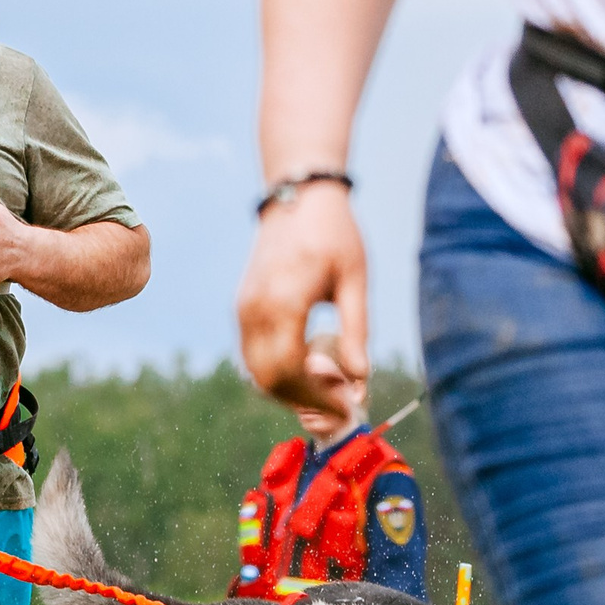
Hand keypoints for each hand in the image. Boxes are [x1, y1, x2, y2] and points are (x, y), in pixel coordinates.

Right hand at [238, 183, 368, 409]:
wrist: (298, 197)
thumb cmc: (334, 234)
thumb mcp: (355, 281)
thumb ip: (356, 332)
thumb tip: (361, 380)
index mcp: (285, 302)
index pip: (292, 370)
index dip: (318, 397)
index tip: (345, 407)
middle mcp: (255, 309)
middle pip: (269, 378)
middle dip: (303, 400)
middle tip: (337, 405)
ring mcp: (244, 308)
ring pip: (256, 371)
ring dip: (287, 390)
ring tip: (324, 390)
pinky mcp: (242, 306)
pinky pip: (252, 354)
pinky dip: (275, 372)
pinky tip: (306, 369)